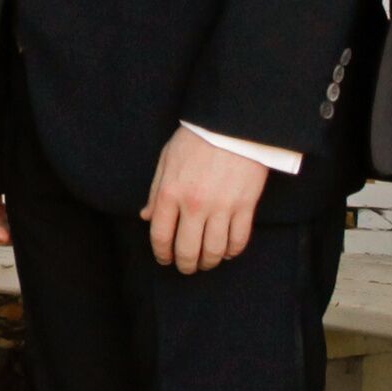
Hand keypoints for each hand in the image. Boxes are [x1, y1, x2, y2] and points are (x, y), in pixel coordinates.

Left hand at [140, 126, 267, 275]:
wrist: (233, 123)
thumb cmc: (197, 138)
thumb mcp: (167, 159)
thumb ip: (155, 190)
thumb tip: (146, 217)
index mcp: (170, 192)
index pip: (160, 236)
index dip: (161, 253)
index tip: (165, 259)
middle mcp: (194, 204)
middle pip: (187, 250)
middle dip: (185, 264)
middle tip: (187, 267)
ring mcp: (221, 207)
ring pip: (214, 251)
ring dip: (209, 262)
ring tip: (207, 261)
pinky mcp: (245, 206)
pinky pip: (238, 240)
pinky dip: (232, 251)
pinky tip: (227, 251)